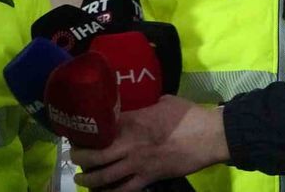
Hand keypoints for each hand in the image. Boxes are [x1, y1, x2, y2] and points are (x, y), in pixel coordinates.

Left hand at [69, 95, 228, 191]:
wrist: (210, 136)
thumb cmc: (188, 115)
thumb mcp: (163, 102)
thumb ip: (148, 105)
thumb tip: (144, 104)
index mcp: (131, 122)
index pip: (100, 128)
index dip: (86, 132)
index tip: (78, 133)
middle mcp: (129, 144)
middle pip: (94, 155)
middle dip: (79, 157)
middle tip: (73, 157)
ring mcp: (138, 164)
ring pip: (104, 177)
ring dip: (89, 179)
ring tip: (81, 178)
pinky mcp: (150, 178)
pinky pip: (125, 190)